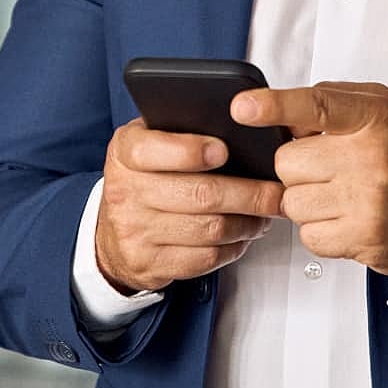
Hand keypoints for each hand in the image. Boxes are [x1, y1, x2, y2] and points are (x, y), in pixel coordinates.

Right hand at [95, 120, 284, 292]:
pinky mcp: (150, 264)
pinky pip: (204, 258)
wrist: (112, 235)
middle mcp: (126, 192)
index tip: (223, 150)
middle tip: (275, 192)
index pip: (153, 149)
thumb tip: (238, 123)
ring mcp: (136, 231)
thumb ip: (181, 130)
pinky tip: (244, 235)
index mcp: (126, 152)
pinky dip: (234, 247)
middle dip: (248, 194)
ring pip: (209, 229)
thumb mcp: (149, 142)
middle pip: (200, 194)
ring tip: (265, 212)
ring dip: (247, 222)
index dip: (190, 151)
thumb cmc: (144, 178)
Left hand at [234, 82, 387, 285]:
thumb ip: (330, 102)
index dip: (274, 106)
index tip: (244, 107)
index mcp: (373, 117)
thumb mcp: (380, 113)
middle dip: (298, 169)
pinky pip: (306, 233)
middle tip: (329, 172)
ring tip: (341, 198)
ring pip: (292, 201)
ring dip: (308, 202)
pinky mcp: (361, 236)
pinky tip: (345, 219)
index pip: (315, 105)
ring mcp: (366, 199)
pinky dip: (320, 230)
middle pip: (288, 161)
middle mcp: (370, 155)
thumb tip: (282, 114)